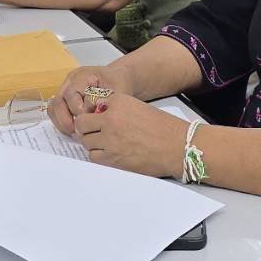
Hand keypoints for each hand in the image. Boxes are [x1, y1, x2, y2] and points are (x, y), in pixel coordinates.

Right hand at [48, 65, 134, 135]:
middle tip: (75, 131)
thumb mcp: (117, 91)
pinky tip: (71, 130)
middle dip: (65, 119)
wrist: (117, 77)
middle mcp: (70, 81)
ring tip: (72, 133)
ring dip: (61, 122)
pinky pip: (55, 111)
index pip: (72, 94)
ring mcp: (65, 89)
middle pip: (58, 100)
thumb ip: (105, 104)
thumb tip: (93, 118)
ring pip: (53, 107)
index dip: (79, 110)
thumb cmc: (117, 84)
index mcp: (83, 76)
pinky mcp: (64, 98)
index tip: (90, 120)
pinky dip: (60, 122)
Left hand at [71, 94, 185, 176]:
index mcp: (118, 102)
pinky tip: (110, 153)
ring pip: (86, 141)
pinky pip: (94, 156)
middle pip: (82, 123)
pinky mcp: (113, 158)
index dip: (91, 112)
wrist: (177, 146)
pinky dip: (98, 155)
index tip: (93, 117)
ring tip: (105, 144)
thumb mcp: (138, 107)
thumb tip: (97, 115)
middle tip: (93, 132)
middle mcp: (110, 119)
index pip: (91, 103)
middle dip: (86, 128)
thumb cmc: (163, 127)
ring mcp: (110, 139)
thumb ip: (117, 108)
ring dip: (92, 142)